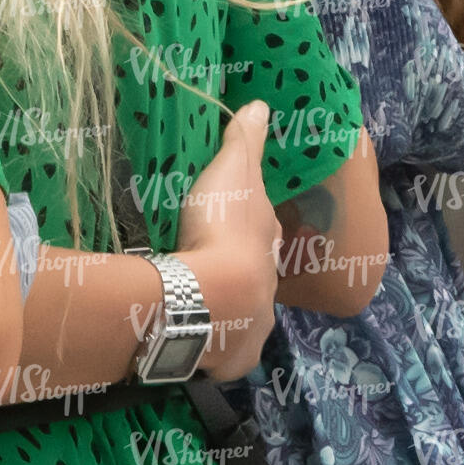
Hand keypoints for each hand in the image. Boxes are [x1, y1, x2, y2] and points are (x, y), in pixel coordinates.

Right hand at [175, 98, 279, 379]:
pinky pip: (223, 356)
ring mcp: (254, 328)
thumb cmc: (221, 229)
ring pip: (243, 321)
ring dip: (227, 317)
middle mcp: (270, 290)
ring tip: (196, 311)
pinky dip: (211, 352)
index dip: (248, 233)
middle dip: (239, 280)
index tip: (229, 233)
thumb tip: (262, 104)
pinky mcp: (233, 360)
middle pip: (256, 282)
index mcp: (269, 245)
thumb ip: (244, 140)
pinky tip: (193, 344)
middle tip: (209, 275)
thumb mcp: (232, 173)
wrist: (210, 296)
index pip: (263, 236)